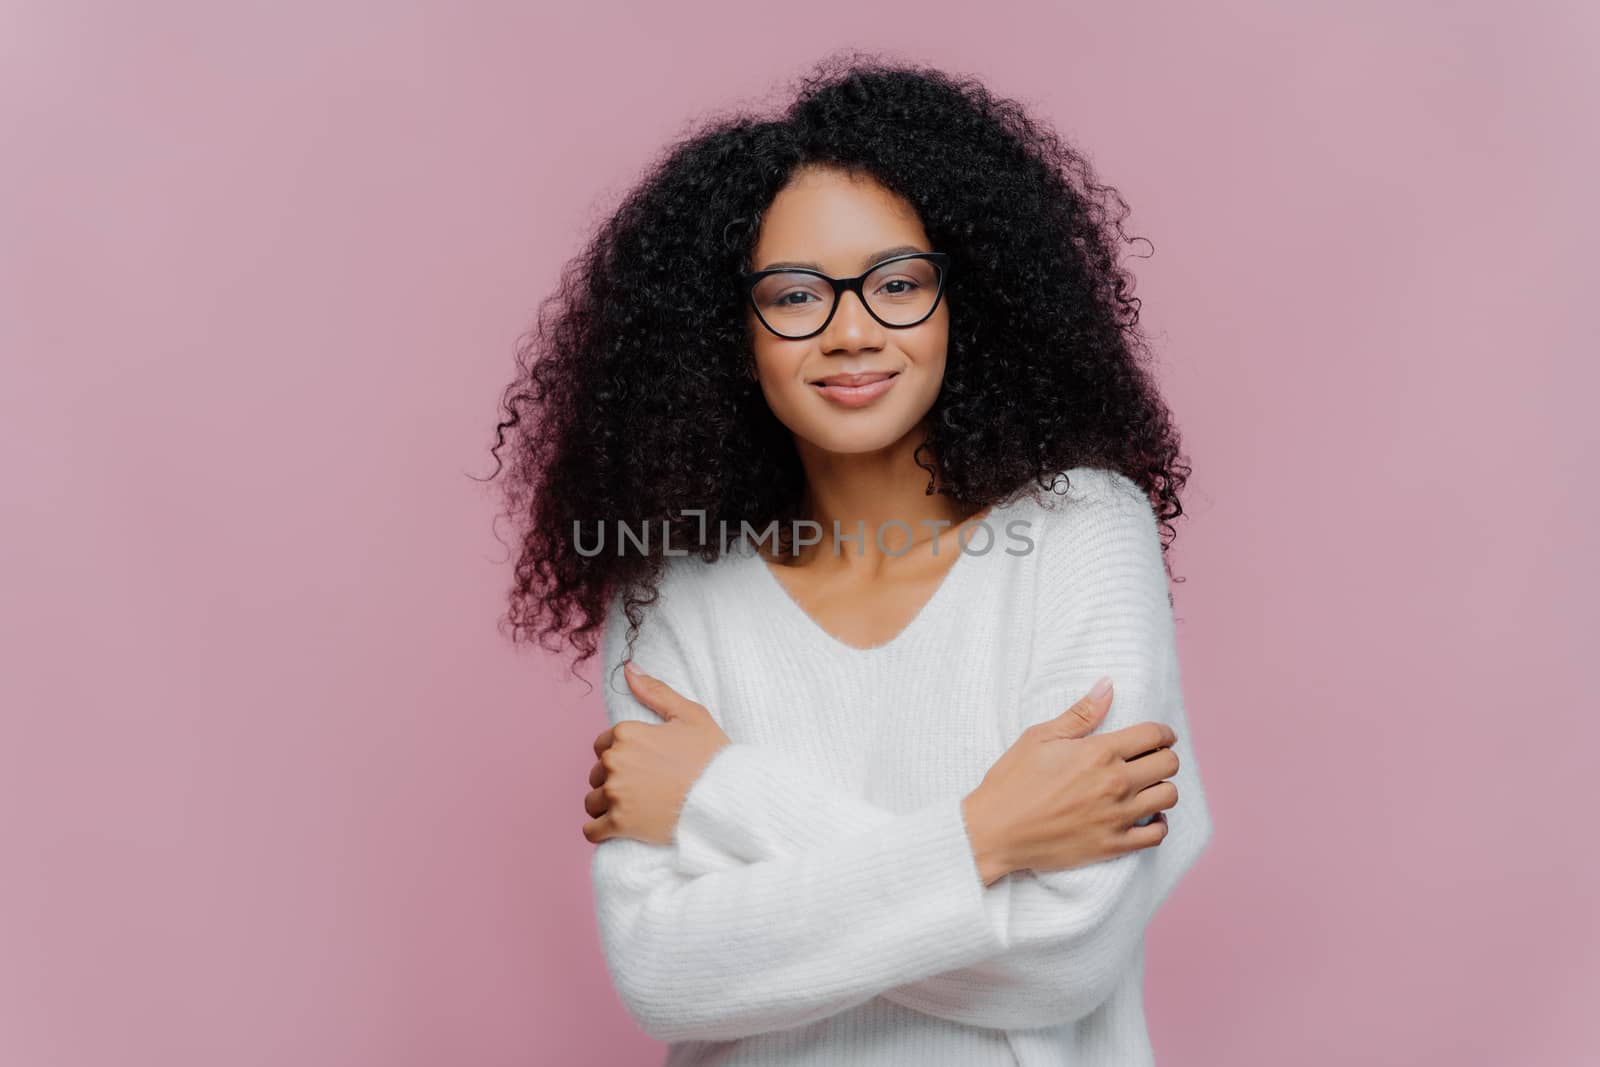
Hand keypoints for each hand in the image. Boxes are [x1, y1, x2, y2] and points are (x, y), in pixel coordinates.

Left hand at [581, 661, 731, 845]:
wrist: (726, 798)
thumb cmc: (711, 755)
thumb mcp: (688, 714)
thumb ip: (655, 691)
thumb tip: (628, 668)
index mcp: (627, 733)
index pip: (603, 745)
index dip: (621, 754)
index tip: (643, 764)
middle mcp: (615, 761)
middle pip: (597, 773)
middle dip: (613, 780)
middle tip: (643, 787)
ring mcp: (616, 794)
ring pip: (592, 801)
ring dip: (607, 806)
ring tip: (635, 808)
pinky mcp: (619, 824)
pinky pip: (591, 830)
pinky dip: (599, 831)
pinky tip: (616, 829)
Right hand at [961, 678, 1178, 884]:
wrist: (995, 831)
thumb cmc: (1012, 781)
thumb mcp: (1040, 737)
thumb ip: (1080, 714)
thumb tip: (1108, 686)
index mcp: (1099, 752)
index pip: (1154, 735)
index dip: (1162, 732)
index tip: (1159, 736)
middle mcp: (1115, 783)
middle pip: (1169, 764)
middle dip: (1163, 756)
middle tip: (1149, 759)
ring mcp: (1116, 817)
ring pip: (1168, 797)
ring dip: (1161, 787)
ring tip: (1145, 786)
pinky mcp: (1113, 846)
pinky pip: (1156, 835)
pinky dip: (1158, 824)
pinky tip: (1146, 816)